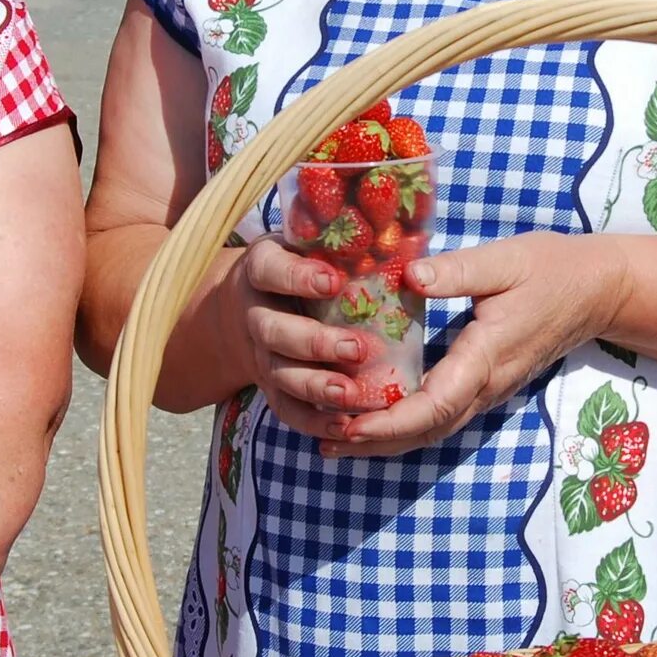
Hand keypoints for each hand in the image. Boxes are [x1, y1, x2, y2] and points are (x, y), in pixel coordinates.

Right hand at [221, 238, 399, 437]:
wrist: (251, 303)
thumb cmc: (298, 263)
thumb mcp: (309, 241)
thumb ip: (343, 238)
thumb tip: (405, 228)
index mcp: (262, 269)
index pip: (270, 271)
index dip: (297, 279)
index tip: (333, 281)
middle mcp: (255, 314)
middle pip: (272, 332)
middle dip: (314, 343)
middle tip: (356, 348)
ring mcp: (260, 355)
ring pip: (280, 375)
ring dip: (316, 386)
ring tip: (351, 395)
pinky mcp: (272, 387)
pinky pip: (288, 410)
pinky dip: (315, 422)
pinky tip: (346, 427)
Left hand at [324, 234, 624, 458]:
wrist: (598, 290)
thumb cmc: (551, 269)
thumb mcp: (506, 260)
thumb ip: (457, 271)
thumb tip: (408, 277)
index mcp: (486, 356)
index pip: (436, 403)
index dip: (391, 420)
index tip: (351, 425)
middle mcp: (486, 385)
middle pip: (427, 429)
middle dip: (376, 441)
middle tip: (325, 440)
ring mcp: (488, 391)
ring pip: (433, 430)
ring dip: (386, 441)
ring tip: (336, 441)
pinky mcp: (486, 386)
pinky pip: (441, 417)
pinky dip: (405, 427)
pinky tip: (374, 423)